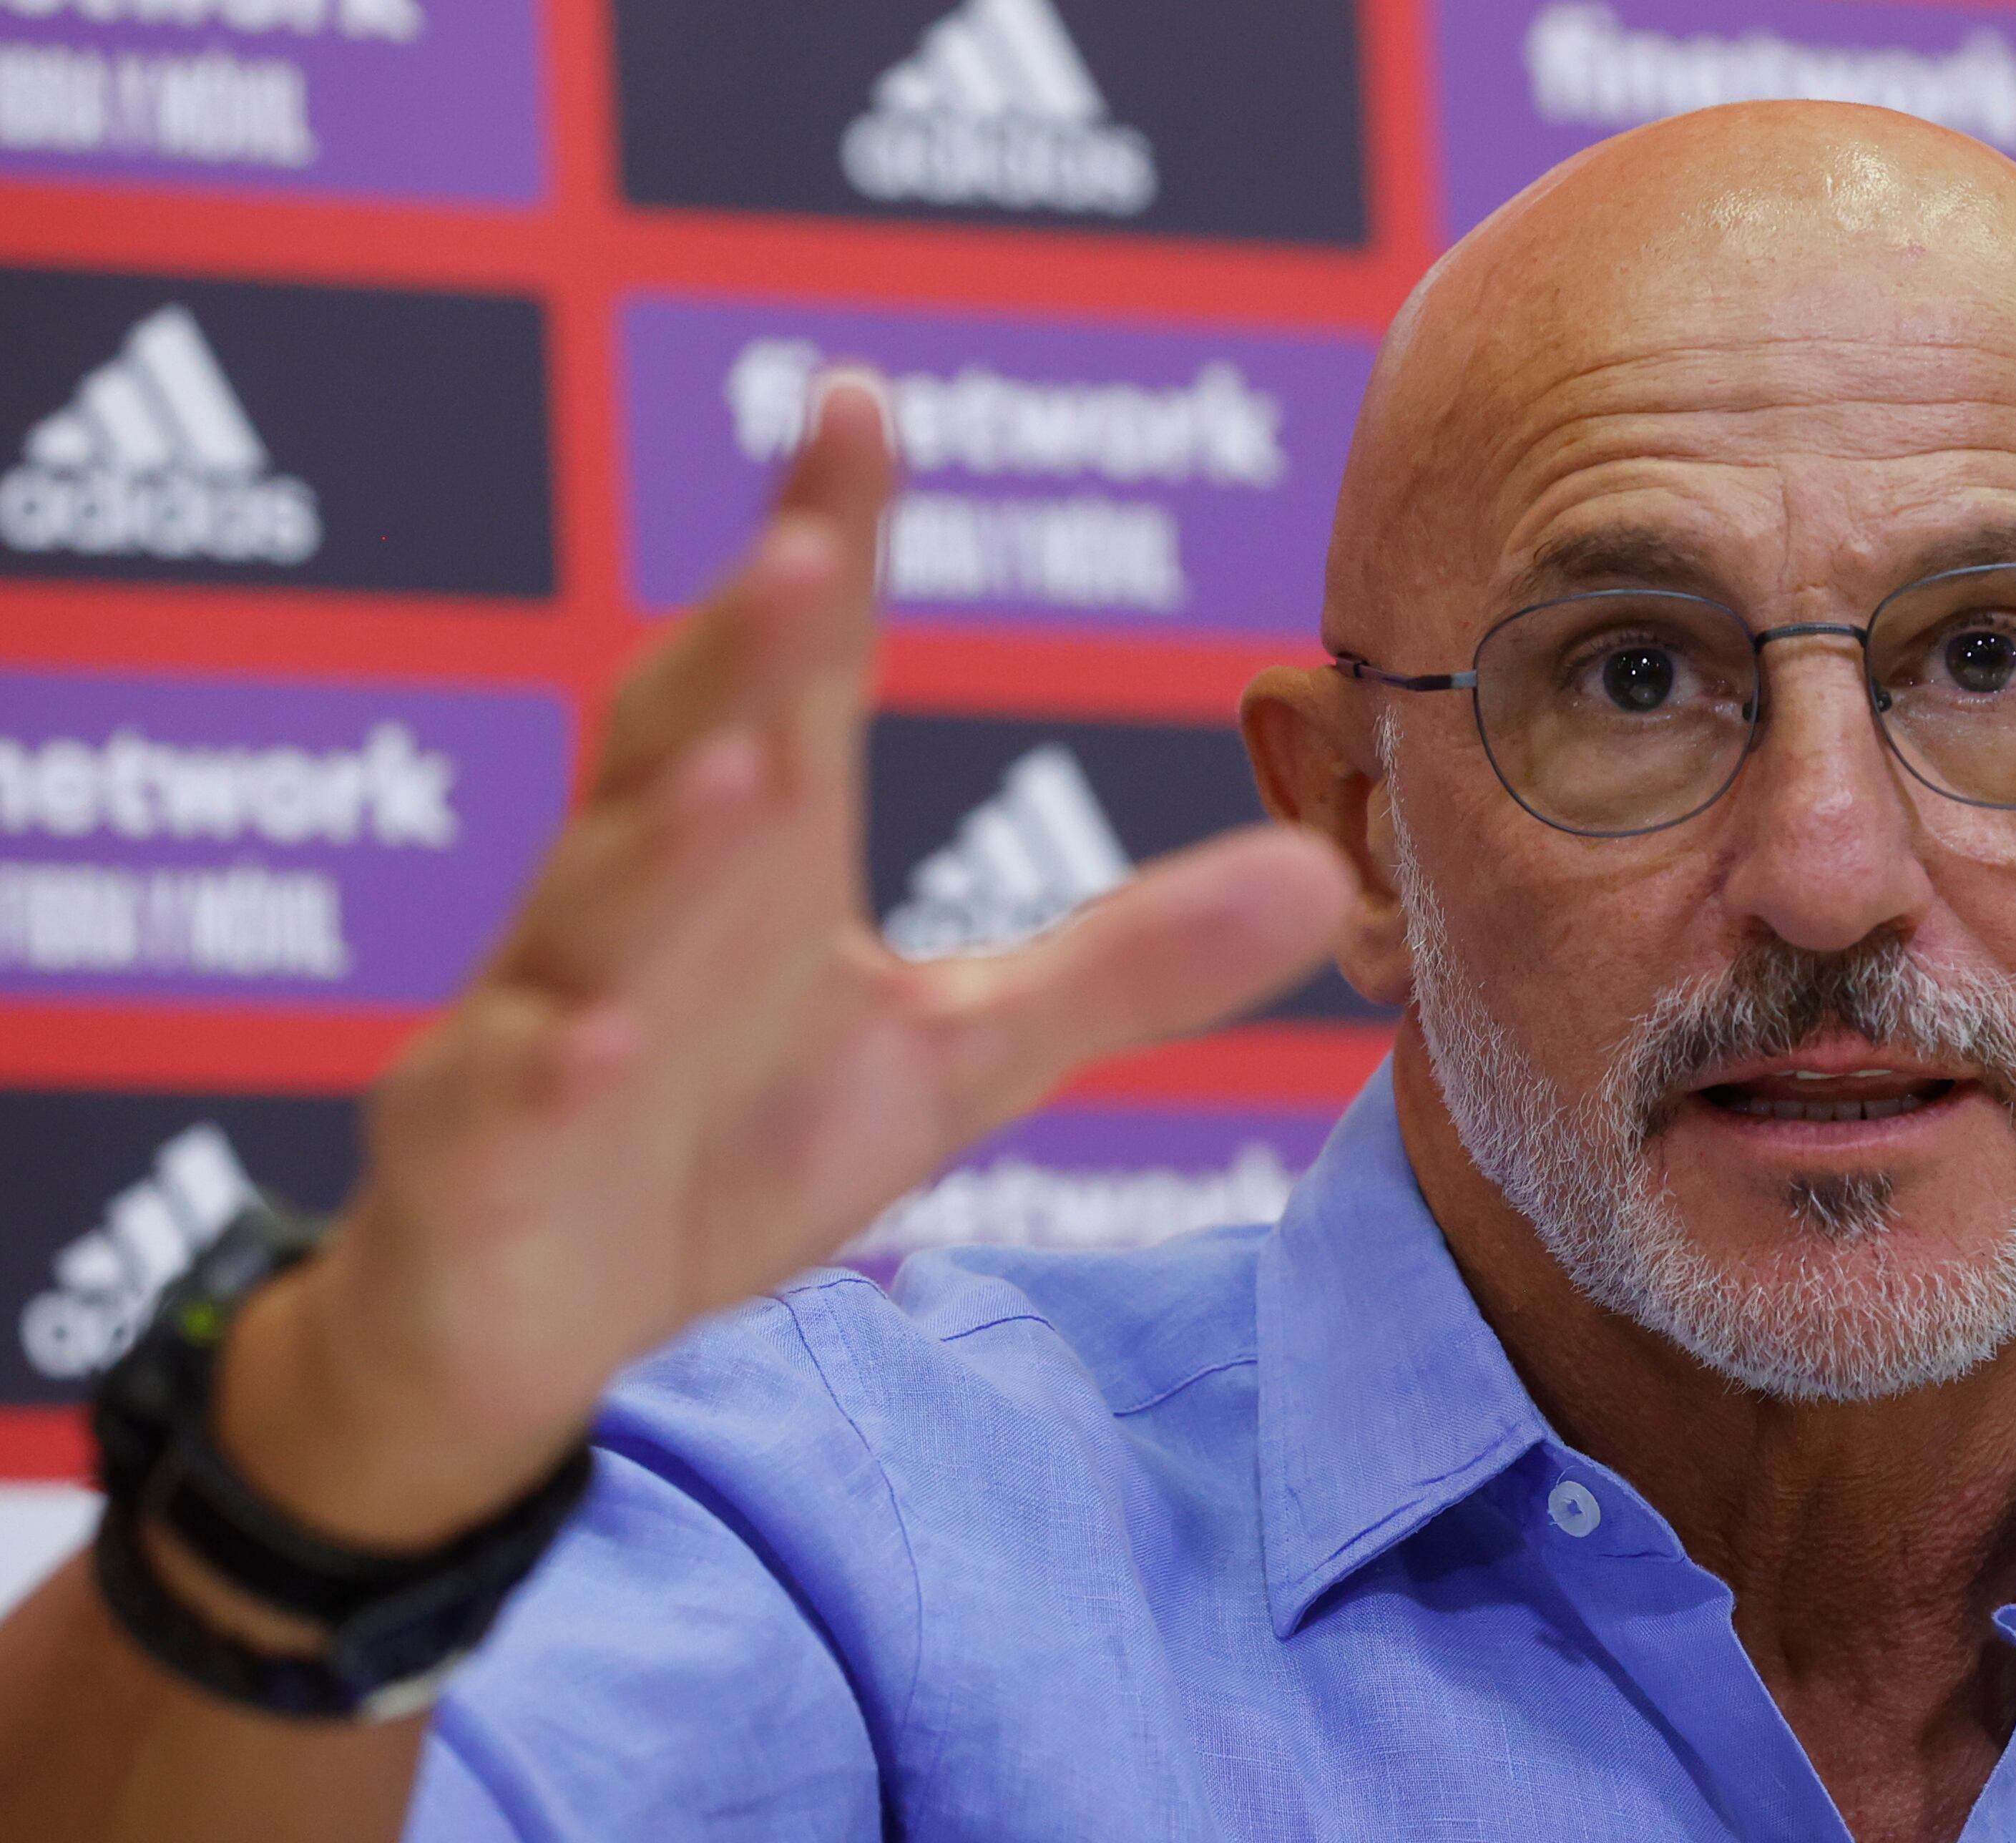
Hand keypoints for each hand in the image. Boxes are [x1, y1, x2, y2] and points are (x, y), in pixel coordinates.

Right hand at [215, 375, 1354, 1547]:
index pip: (793, 677)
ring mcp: (548, 1019)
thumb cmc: (727, 1149)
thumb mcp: (956, 1057)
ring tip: (745, 774)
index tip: (859, 403)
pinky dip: (546, 1068)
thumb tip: (1316, 871)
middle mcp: (639, 904)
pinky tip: (592, 1040)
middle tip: (813, 549)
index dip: (823, 542)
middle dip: (746, 652)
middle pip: (687, 750)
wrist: (532, 1321)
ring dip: (664, 846)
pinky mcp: (479, 1154)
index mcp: (753, 860)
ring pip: (598, 911)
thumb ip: (1121, 961)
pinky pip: (509, 1100)